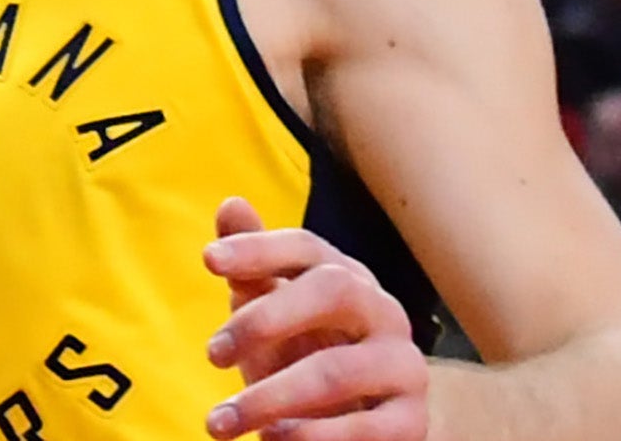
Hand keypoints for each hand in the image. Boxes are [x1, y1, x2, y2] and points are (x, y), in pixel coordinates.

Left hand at [202, 199, 429, 440]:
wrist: (367, 424)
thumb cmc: (308, 356)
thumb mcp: (274, 315)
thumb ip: (253, 267)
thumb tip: (231, 204)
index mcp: (346, 277)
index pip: (307, 247)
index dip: (259, 247)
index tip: (208, 259)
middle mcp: (382, 311)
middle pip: (332, 291)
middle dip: (265, 319)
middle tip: (211, 353)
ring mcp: (403, 366)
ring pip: (338, 371)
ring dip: (271, 397)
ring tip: (222, 420)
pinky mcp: (412, 422)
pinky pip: (366, 430)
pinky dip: (313, 438)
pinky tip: (272, 440)